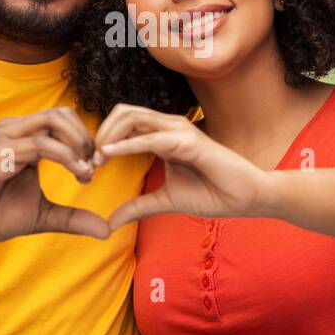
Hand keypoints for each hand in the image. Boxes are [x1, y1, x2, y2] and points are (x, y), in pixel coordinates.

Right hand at [0, 107, 110, 244]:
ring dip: (78, 144)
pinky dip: (66, 157)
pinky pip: (40, 144)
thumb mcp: (41, 216)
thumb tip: (107, 230)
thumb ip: (72, 218)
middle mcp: (15, 130)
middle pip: (63, 113)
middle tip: (94, 166)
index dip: (86, 142)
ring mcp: (5, 137)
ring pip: (54, 121)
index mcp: (25, 138)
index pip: (64, 121)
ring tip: (86, 171)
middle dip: (86, 138)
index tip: (92, 171)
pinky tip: (77, 174)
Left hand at [92, 103, 266, 230]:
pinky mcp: (189, 142)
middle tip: (87, 160)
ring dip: (109, 136)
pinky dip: (127, 145)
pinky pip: (151, 139)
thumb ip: (138, 206)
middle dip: (100, 132)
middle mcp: (169, 126)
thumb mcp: (165, 201)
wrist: (247, 198)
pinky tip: (110, 155)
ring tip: (96, 158)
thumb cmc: (213, 194)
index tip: (87, 165)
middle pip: (123, 113)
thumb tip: (110, 222)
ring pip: (132, 117)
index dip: (103, 139)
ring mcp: (179, 131)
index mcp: (162, 136)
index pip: (124, 123)